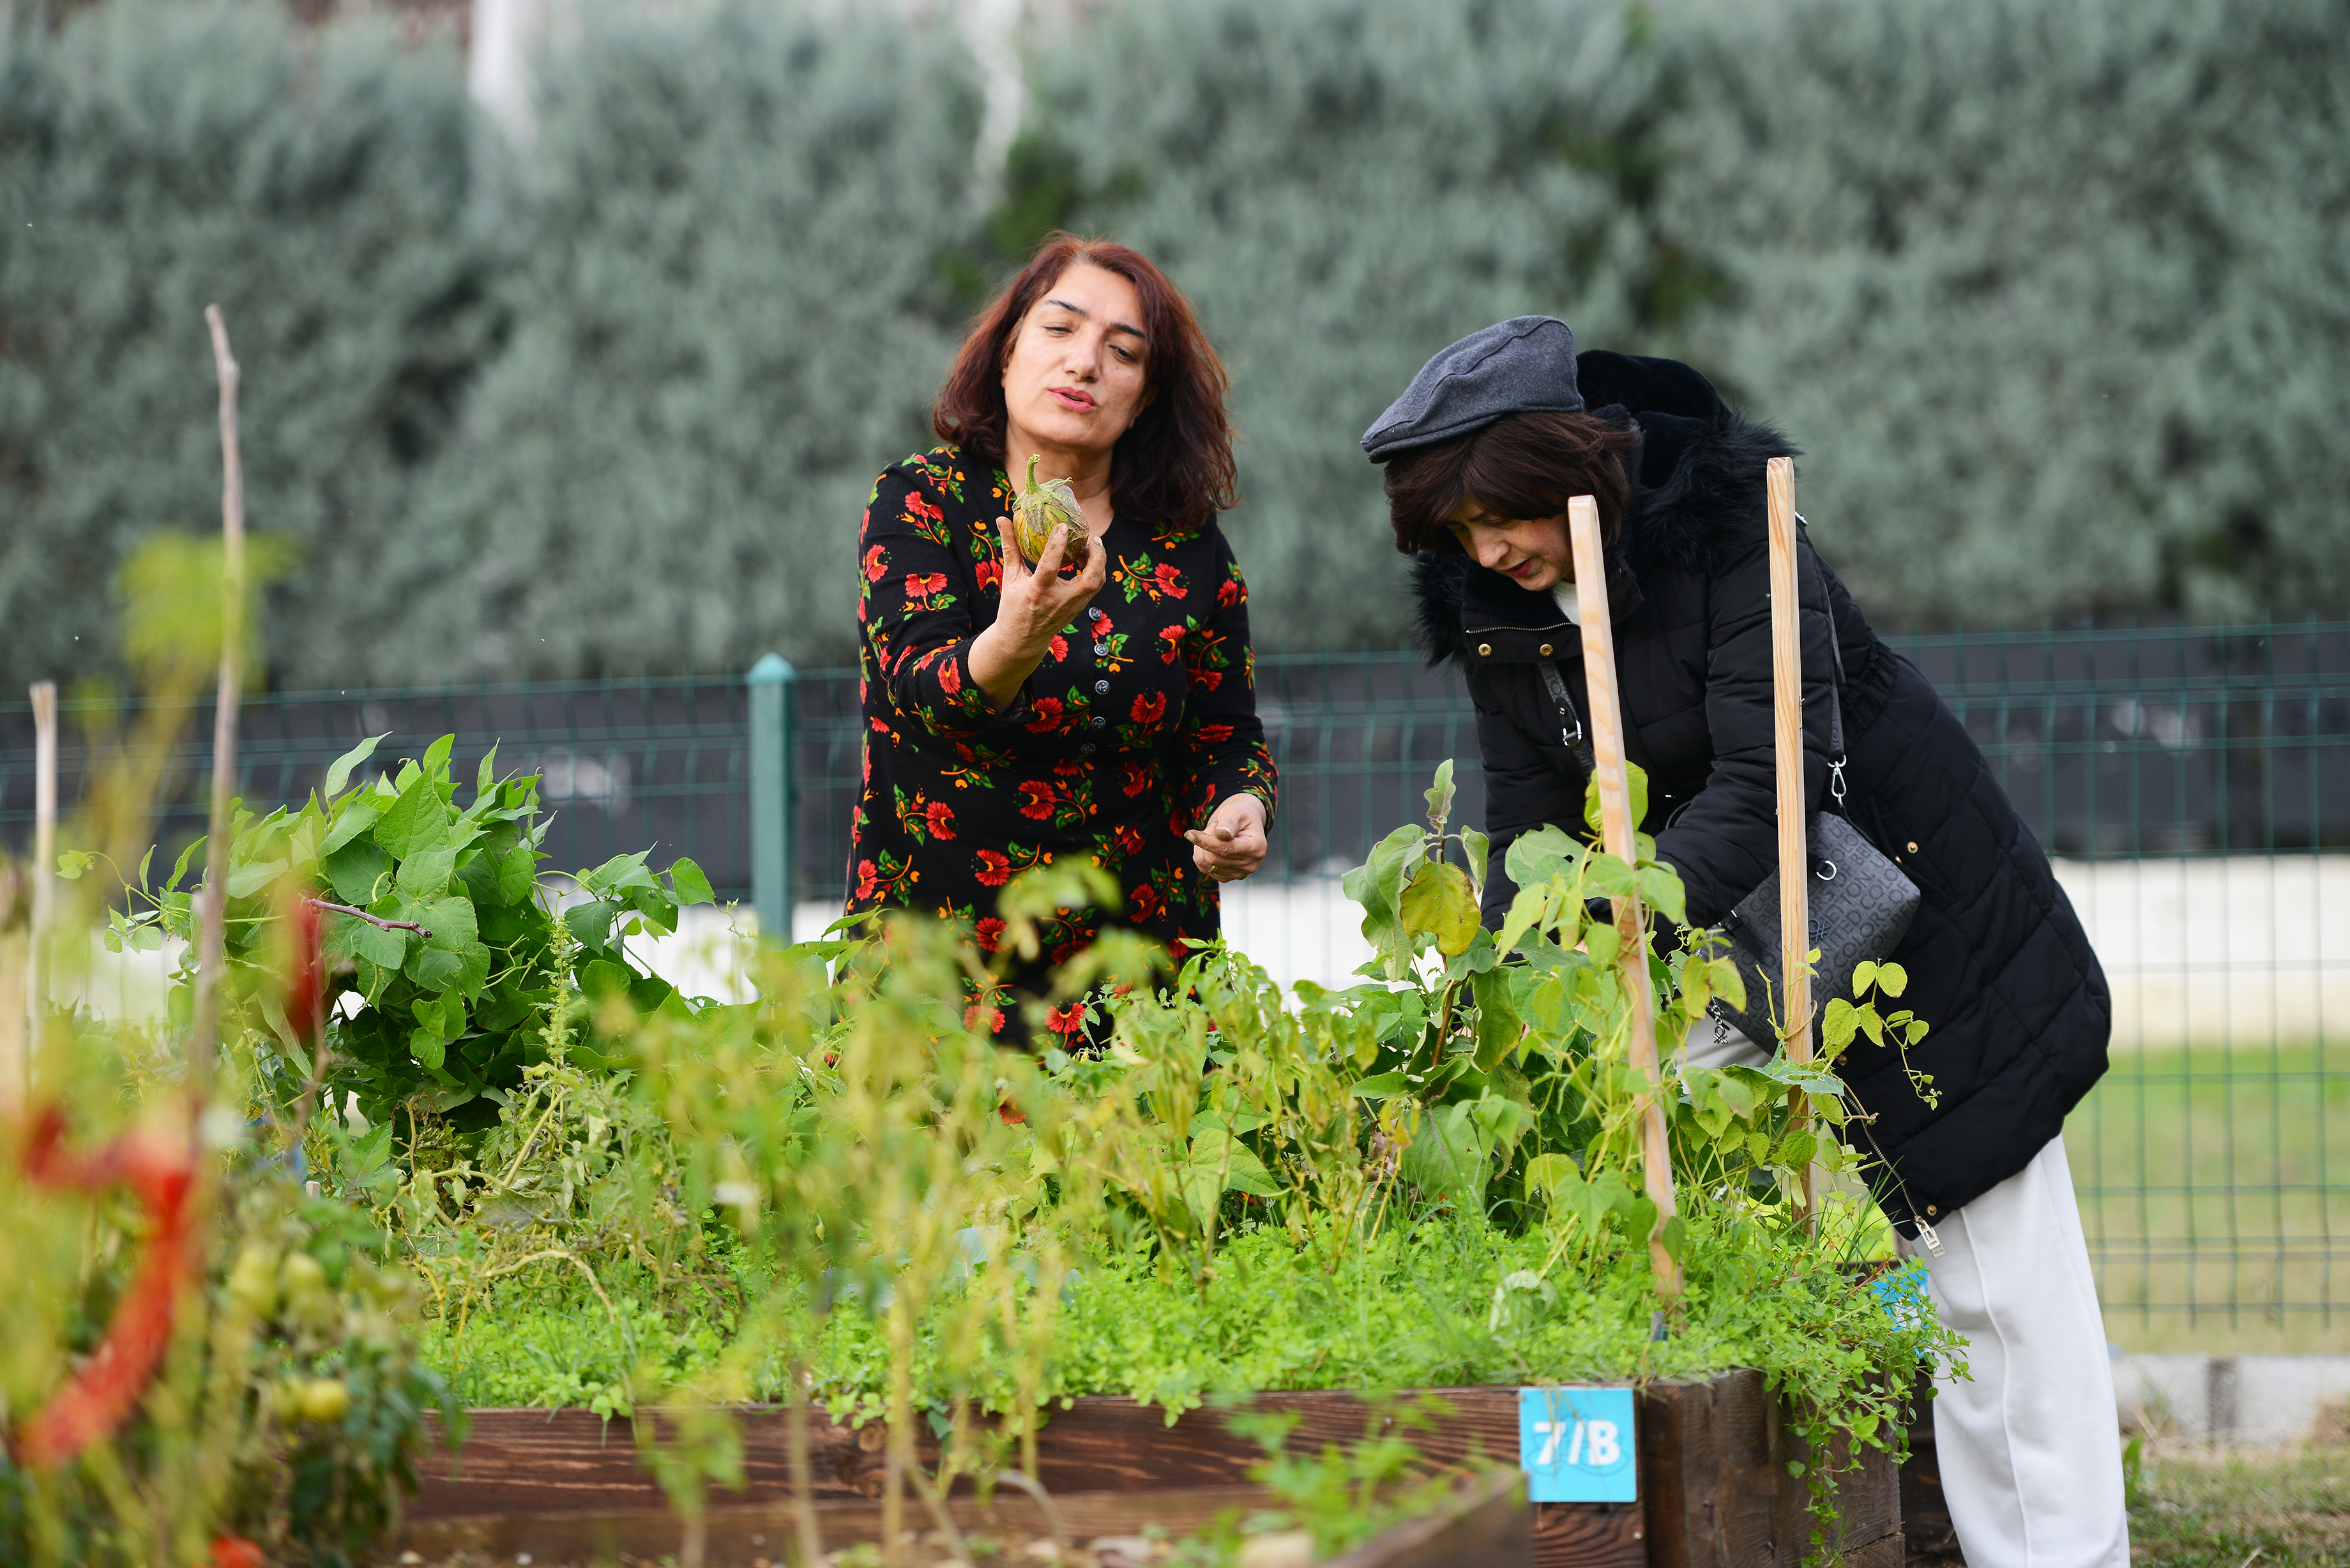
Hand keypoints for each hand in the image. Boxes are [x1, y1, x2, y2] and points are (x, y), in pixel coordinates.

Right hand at [970, 514, 1107, 707]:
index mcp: (1037, 592)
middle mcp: (1058, 601)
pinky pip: (1094, 586)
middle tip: (1092, 536)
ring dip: (1099, 562)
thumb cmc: (1013, 606)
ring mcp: (1072, 606)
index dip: (1057, 545)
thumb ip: (1010, 547)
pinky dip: (1095, 570)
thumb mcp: (1009, 577)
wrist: (1022, 640)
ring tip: (1091, 544)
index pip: (1050, 567)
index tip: (1064, 526)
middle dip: (1096, 556)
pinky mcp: (1079, 608)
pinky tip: (1088, 557)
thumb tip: (1002, 519)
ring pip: (1096, 583)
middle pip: (1089, 580)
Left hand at [1187, 793, 1268, 882]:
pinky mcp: (1226, 878)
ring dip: (1203, 846)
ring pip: (1206, 864)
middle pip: (1214, 858)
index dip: (1207, 842)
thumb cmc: (1239, 817)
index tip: (1190, 834)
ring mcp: (1238, 874)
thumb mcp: (1236, 813)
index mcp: (1257, 848)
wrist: (1242, 826)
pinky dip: (1201, 854)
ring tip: (1214, 834)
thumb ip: (1229, 822)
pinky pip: (1203, 868)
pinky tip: (1210, 845)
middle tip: (1214, 827)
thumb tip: (1222, 834)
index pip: (1228, 849)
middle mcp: (1250, 865)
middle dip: (1206, 839)